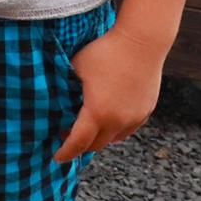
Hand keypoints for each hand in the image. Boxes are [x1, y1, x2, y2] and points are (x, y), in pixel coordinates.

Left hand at [52, 25, 164, 161]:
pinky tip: (108, 122)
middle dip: (80, 145)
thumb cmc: (105, 51)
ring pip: (114, 139)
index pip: (77, 142)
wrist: (141, 42)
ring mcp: (134, 117)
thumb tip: (55, 94)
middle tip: (67, 136)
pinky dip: (115, 131)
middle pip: (96, 145)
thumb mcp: (76, 67)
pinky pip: (128, 129)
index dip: (65, 152)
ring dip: (99, 138)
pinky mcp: (146, 110)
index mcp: (97, 112)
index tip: (56, 157)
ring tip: (87, 129)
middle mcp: (117, 121)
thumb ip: (66, 85)